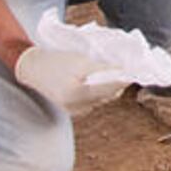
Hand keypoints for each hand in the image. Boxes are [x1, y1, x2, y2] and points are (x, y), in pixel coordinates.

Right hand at [14, 46, 128, 115]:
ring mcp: (74, 110)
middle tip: (129, 69)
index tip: (138, 70)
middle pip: (109, 94)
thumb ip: (102, 68)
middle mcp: (76, 105)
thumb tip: (123, 71)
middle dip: (119, 82)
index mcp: (77, 91)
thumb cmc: (56, 59)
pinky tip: (99, 82)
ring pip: (103, 98)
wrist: (32, 68)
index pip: (110, 85)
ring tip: (114, 74)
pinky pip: (94, 101)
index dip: (125, 77)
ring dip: (111, 86)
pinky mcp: (73, 111)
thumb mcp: (81, 61)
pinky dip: (100, 92)